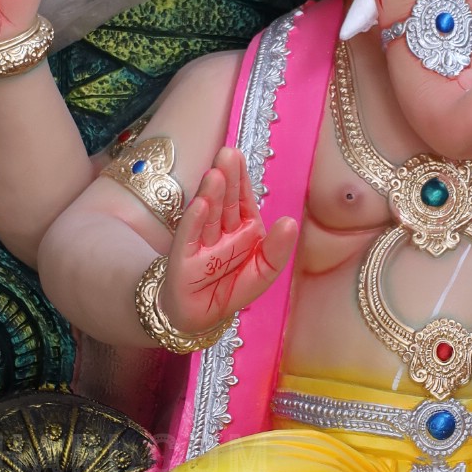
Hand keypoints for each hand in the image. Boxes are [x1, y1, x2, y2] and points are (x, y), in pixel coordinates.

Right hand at [162, 147, 297, 336]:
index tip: (239, 157)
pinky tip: (200, 204)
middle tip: (227, 154)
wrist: (199, 317)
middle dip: (226, 178)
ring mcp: (200, 242)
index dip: (241, 180)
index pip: (242, 200)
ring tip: (215, 174)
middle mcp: (220, 231)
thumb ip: (277, 251)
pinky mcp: (182, 258)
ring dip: (211, 194)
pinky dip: (195, 221)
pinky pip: (189, 237)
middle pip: (224, 202)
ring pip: (208, 214)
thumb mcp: (263, 273)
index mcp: (242, 229)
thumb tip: (290, 221)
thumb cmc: (231, 290)